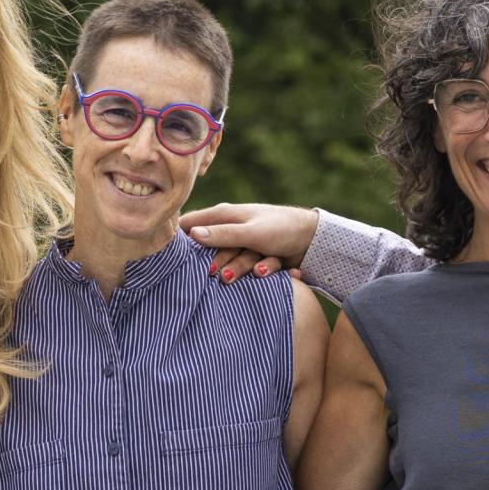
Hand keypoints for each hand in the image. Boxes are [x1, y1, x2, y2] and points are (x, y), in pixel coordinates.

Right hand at [178, 203, 317, 283]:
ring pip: (234, 262)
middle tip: (220, 275)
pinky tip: (277, 266)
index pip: (190, 224)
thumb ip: (222, 235)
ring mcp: (244, 244)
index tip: (174, 258)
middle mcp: (231, 229)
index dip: (180, 239)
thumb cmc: (281, 228)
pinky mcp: (256, 258)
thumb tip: (192, 235)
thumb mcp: (250, 232)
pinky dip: (266, 268)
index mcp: (224, 215)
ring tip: (258, 271)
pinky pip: (253, 268)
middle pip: (212, 251)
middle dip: (221, 263)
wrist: (314, 239)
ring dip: (247, 268)